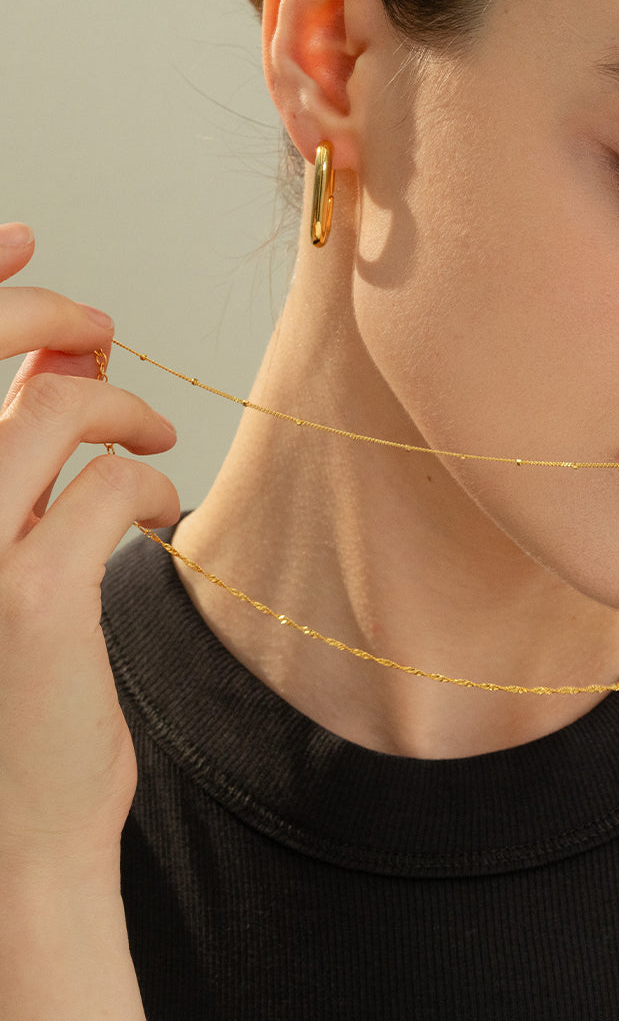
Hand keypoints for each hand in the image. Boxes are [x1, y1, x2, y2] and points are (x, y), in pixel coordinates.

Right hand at [0, 223, 178, 873]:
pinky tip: (158, 514)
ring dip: (121, 414)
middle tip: (104, 333)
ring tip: (151, 446)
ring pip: (57, 415)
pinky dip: (144, 484)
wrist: (15, 827)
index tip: (24, 234)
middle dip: (51, 321)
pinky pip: (104, 486)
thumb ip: (16, 456)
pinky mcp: (26, 600)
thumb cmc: (15, 689)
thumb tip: (67, 361)